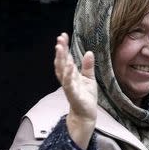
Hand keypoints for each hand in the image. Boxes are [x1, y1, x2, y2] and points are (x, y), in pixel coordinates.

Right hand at [54, 32, 96, 149]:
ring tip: (61, 48)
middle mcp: (68, 79)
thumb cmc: (86, 97)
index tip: (63, 35)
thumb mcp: (89, 79)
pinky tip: (69, 66)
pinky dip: (68, 75)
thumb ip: (88, 66)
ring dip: (61, 60)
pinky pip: (69, 84)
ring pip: (62, 72)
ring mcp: (69, 87)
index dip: (64, 47)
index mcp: (71, 74)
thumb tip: (89, 52)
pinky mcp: (73, 95)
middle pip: (62, 63)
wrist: (86, 114)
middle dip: (60, 51)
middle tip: (59, 39)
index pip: (66, 58)